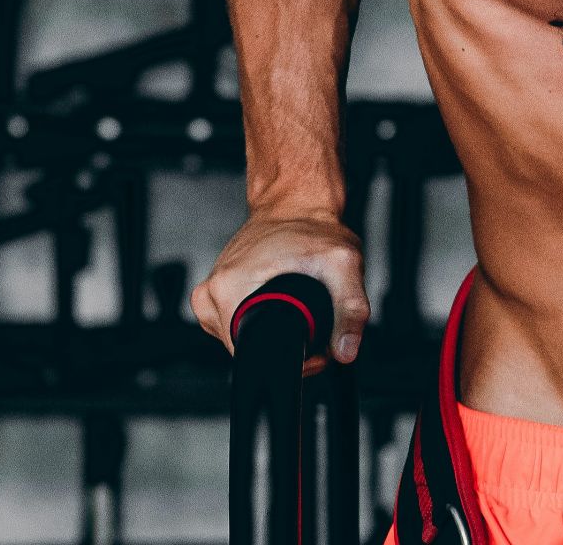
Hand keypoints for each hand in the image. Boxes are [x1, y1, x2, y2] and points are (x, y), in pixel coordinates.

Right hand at [192, 209, 370, 372]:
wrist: (295, 202)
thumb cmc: (312, 227)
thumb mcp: (344, 265)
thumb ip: (351, 309)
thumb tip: (346, 349)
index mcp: (229, 287)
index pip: (248, 353)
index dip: (287, 359)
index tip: (311, 346)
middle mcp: (212, 291)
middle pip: (246, 348)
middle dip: (283, 345)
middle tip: (311, 320)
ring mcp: (211, 291)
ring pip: (241, 338)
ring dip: (272, 333)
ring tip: (295, 305)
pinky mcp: (218, 290)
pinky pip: (235, 323)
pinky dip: (260, 320)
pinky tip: (277, 302)